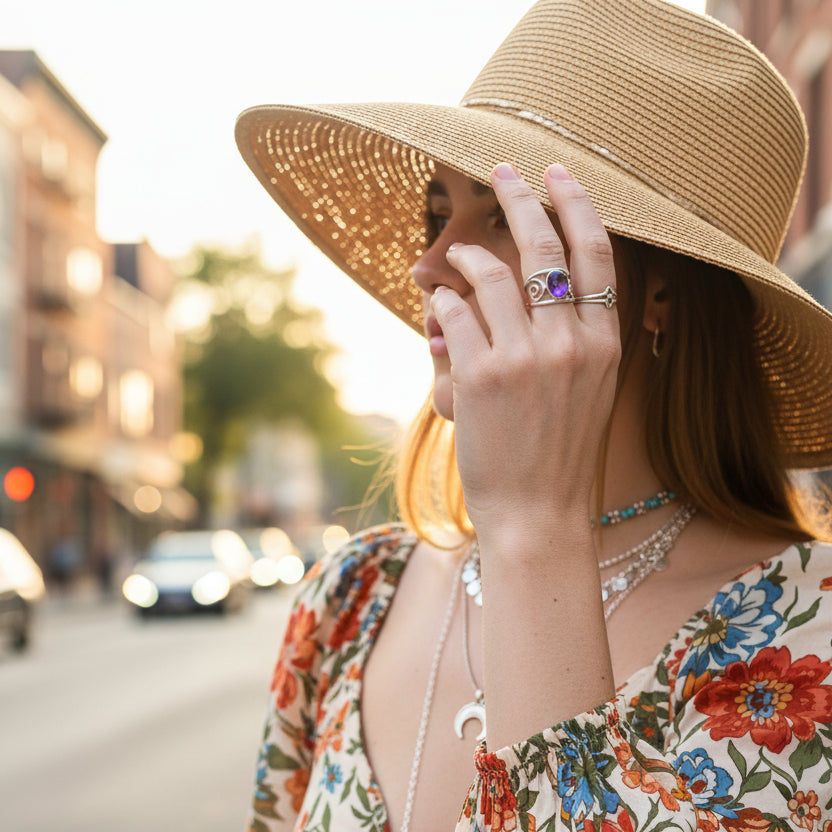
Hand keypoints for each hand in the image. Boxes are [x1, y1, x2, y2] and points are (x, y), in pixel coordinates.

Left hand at [430, 163, 620, 540]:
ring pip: (492, 276)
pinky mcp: (481, 377)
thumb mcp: (589, 389)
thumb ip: (576, 336)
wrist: (540, 512)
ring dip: (468, 257)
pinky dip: (445, 302)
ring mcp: (526, 359)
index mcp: (605, 343)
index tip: (559, 173)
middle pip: (545, 248)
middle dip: (522, 197)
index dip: (578, 204)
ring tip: (457, 256)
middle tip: (503, 167)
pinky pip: (456, 314)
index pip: (598, 253)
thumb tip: (532, 285)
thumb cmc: (560, 451)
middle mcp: (571, 343)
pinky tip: (441, 306)